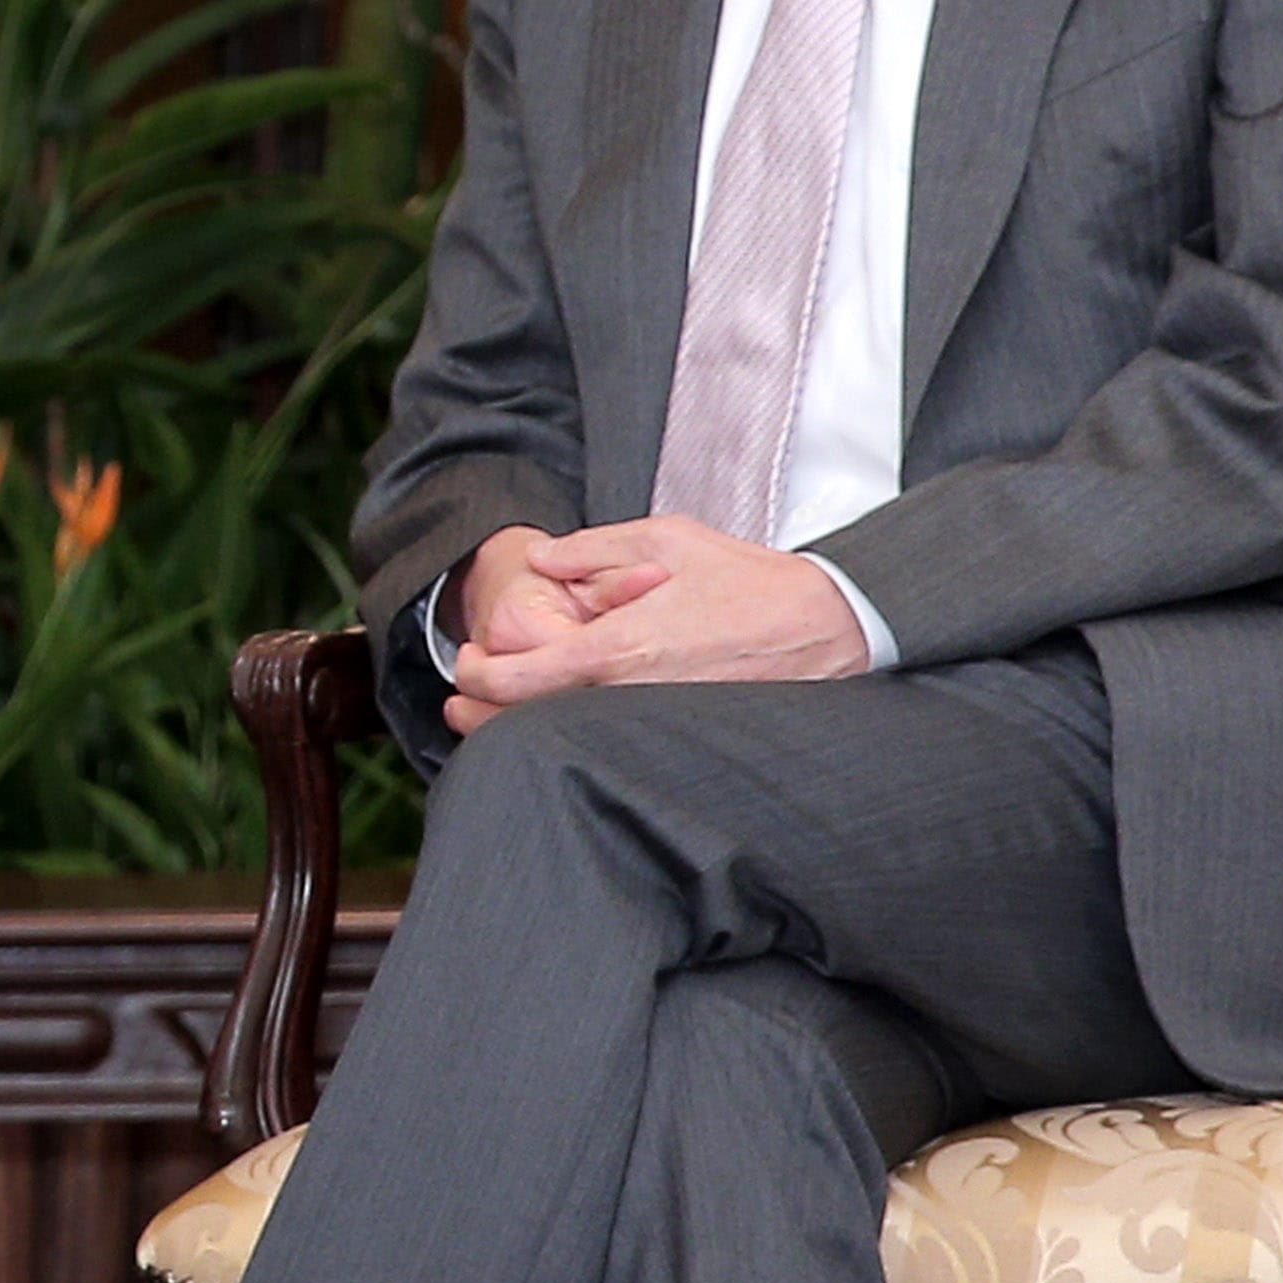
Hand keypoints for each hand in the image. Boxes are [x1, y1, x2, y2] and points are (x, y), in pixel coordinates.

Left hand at [442, 517, 866, 733]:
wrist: (825, 627)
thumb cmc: (747, 579)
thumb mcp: (668, 538)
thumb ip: (594, 549)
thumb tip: (540, 558)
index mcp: (618, 649)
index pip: (520, 680)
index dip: (480, 675)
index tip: (468, 663)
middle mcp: (628, 697)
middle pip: (529, 724)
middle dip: (482, 718)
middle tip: (457, 708)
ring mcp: (651, 724)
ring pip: (565, 740)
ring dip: (520, 732)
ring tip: (489, 720)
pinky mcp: (673, 737)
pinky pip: (605, 744)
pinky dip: (569, 737)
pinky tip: (556, 724)